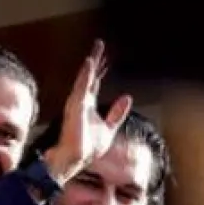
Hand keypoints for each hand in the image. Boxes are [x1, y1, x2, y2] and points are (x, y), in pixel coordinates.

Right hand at [42, 40, 132, 183]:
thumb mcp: (109, 128)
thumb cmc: (88, 148)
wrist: (76, 160)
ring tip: (98, 48)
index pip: (94, 84)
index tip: (104, 58)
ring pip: (86, 78)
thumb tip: (127, 97)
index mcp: (88, 106)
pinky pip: (81, 87)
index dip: (99, 71)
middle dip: (96, 61)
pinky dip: (85, 75)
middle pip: (90, 77)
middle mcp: (81, 102)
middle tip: (100, 44)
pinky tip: (90, 62)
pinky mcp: (75, 106)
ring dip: (92, 63)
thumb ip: (116, 113)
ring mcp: (77, 103)